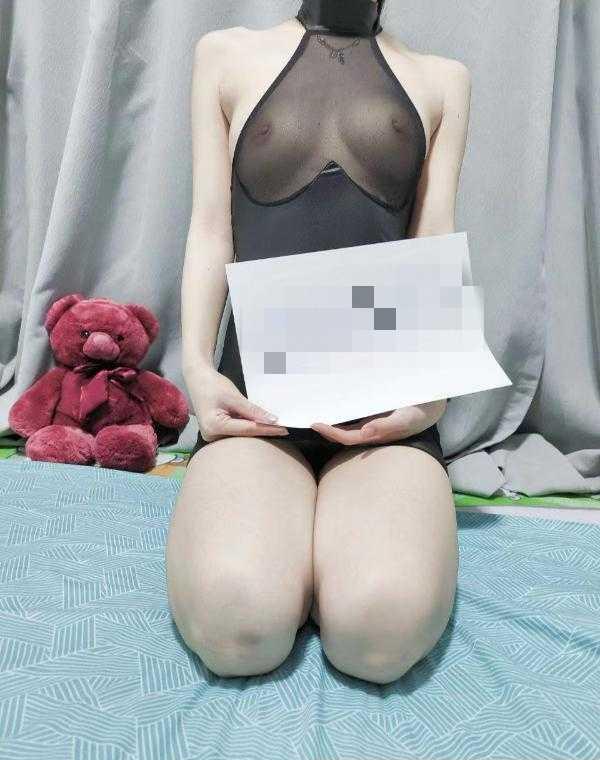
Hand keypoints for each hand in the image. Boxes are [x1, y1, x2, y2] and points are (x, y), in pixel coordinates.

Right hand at [186, 365, 288, 441]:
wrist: (197, 378)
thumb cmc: (212, 384)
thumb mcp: (234, 396)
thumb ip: (252, 410)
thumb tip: (272, 420)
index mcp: (214, 426)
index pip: (247, 430)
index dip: (267, 429)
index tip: (284, 429)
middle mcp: (211, 436)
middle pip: (243, 436)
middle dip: (263, 432)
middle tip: (283, 429)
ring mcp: (212, 436)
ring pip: (240, 435)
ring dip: (256, 430)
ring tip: (274, 428)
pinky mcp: (216, 433)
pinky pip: (236, 432)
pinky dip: (248, 427)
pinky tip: (260, 424)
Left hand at [310, 399, 446, 445]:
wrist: (431, 405)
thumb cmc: (418, 413)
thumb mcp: (405, 418)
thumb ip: (386, 425)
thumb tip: (365, 432)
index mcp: (376, 435)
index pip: (347, 437)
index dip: (330, 433)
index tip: (316, 423)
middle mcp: (370, 432)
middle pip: (341, 434)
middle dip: (324, 429)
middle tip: (307, 418)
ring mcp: (370, 425)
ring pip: (345, 426)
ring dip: (330, 421)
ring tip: (313, 411)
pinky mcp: (372, 415)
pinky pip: (352, 417)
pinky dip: (340, 413)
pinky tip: (332, 404)